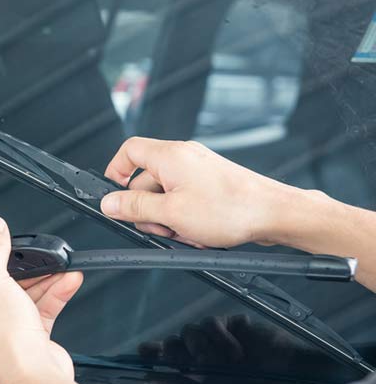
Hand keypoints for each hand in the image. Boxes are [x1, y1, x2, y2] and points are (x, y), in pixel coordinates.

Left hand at [0, 216, 82, 383]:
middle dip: (24, 277)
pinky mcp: (29, 348)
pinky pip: (39, 316)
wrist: (36, 378)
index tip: (3, 258)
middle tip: (36, 262)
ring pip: (22, 305)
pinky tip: (66, 282)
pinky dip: (53, 298)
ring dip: (44, 284)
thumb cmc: (4, 344)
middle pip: (0, 295)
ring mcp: (4, 346)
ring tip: (58, 268)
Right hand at [101, 137, 295, 247]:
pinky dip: (185, 219)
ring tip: (186, 232)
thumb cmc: (232, 209)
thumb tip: (110, 203)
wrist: (274, 214)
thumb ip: (135, 207)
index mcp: (170, 155)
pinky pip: (184, 200)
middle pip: (145, 180)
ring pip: (165, 195)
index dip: (116, 173)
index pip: (128, 151)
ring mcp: (198, 170)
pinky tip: (199, 232)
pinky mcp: (210, 184)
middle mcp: (184, 157)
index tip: (115, 197)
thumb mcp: (171, 213)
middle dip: (148, 209)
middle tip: (160, 227)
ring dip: (169, 219)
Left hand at [138, 314, 298, 370]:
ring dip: (200, 346)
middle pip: (172, 341)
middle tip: (189, 361)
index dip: (151, 352)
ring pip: (189, 330)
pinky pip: (212, 323)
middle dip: (175, 350)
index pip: (164, 358)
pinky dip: (221, 338)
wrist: (288, 382)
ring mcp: (216, 338)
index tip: (144, 353)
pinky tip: (236, 353)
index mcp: (194, 373)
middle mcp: (201, 354)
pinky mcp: (231, 324)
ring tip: (219, 362)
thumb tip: (149, 376)